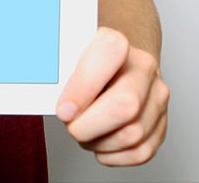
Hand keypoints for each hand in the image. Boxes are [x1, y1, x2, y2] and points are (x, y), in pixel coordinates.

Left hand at [56, 26, 168, 165]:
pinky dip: (113, 154)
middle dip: (89, 126)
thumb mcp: (69, 57)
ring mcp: (156, 96)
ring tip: (85, 129)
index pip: (108, 55)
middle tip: (71, 125)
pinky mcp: (161, 124)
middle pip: (125, 106)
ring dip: (98, 142)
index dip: (83, 88)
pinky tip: (101, 140)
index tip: (64, 110)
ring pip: (131, 134)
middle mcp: (143, 68)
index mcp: (117, 44)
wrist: (117, 66)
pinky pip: (139, 152)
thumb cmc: (87, 66)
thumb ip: (57, 71)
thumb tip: (37, 86)